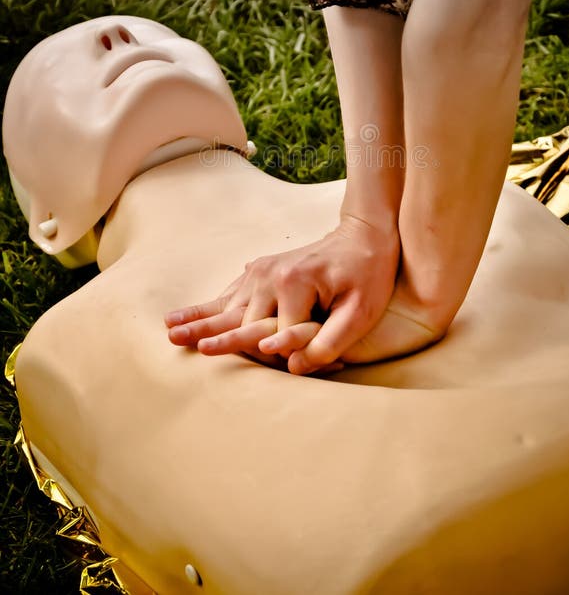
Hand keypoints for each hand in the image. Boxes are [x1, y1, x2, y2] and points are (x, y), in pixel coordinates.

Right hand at [166, 259, 443, 368]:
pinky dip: (202, 308)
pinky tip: (176, 317)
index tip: (293, 363)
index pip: (276, 337)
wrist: (362, 235)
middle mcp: (268, 276)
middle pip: (241, 323)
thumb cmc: (367, 275)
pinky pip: (227, 296)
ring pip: (225, 308)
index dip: (286, 356)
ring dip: (197, 322)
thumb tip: (294, 367)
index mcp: (293, 284)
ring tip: (168, 334)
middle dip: (218, 341)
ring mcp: (258, 272)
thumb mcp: (361, 312)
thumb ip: (330, 341)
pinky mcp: (256, 272)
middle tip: (173, 347)